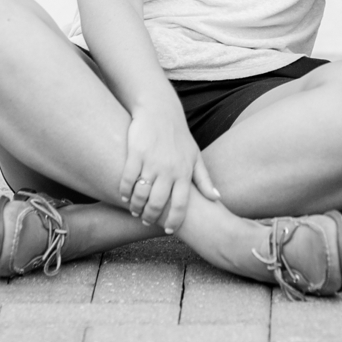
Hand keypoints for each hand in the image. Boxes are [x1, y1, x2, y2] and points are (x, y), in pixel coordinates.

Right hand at [119, 103, 221, 233]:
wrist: (160, 110)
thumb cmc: (179, 137)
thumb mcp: (195, 156)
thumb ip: (204, 179)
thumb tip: (217, 199)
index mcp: (185, 172)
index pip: (180, 205)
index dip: (174, 221)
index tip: (169, 230)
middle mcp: (169, 169)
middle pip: (158, 203)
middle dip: (150, 216)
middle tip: (146, 219)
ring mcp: (152, 162)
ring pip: (140, 194)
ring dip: (136, 206)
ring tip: (135, 209)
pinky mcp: (136, 154)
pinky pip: (127, 180)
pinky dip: (124, 191)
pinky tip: (124, 195)